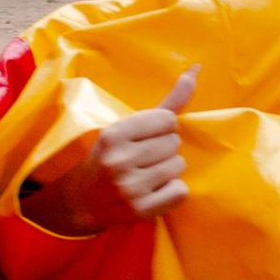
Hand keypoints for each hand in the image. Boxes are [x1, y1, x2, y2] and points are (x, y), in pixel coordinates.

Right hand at [78, 71, 194, 224]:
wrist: (81, 201)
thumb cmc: (110, 156)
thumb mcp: (127, 127)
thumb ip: (167, 102)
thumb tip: (197, 70)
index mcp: (113, 135)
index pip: (167, 119)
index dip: (162, 128)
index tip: (145, 138)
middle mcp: (119, 161)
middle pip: (174, 143)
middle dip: (164, 149)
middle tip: (143, 159)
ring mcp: (129, 188)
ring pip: (179, 166)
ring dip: (169, 170)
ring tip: (147, 174)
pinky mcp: (141, 210)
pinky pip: (180, 191)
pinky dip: (172, 191)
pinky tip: (153, 191)